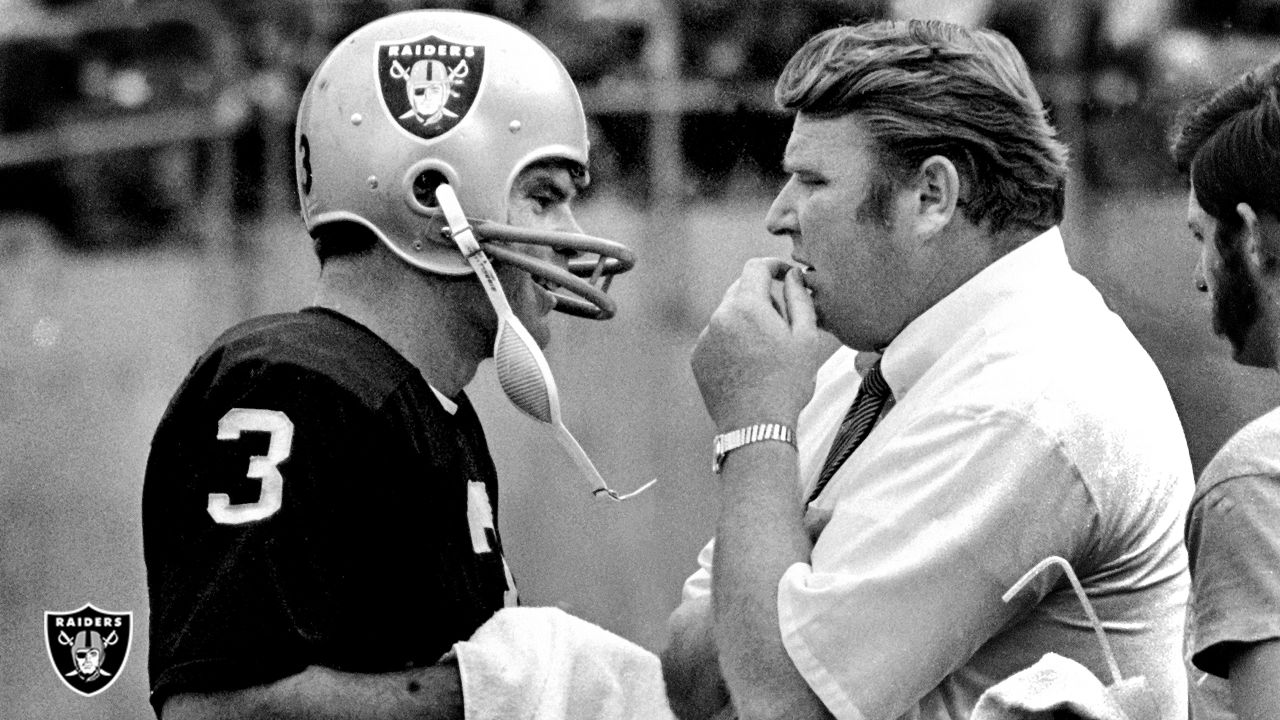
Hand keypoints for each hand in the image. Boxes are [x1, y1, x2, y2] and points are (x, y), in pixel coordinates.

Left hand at [692, 258, 832, 431]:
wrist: (756, 426)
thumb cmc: (787, 383)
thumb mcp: (806, 337)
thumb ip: (799, 298)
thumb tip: (793, 275)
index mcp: (746, 306)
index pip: (755, 268)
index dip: (774, 266)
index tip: (786, 274)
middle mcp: (719, 317)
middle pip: (740, 291)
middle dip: (762, 298)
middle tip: (784, 325)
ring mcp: (704, 338)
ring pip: (728, 316)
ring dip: (746, 322)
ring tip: (766, 353)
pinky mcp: (697, 358)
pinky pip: (717, 339)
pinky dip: (732, 343)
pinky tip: (749, 366)